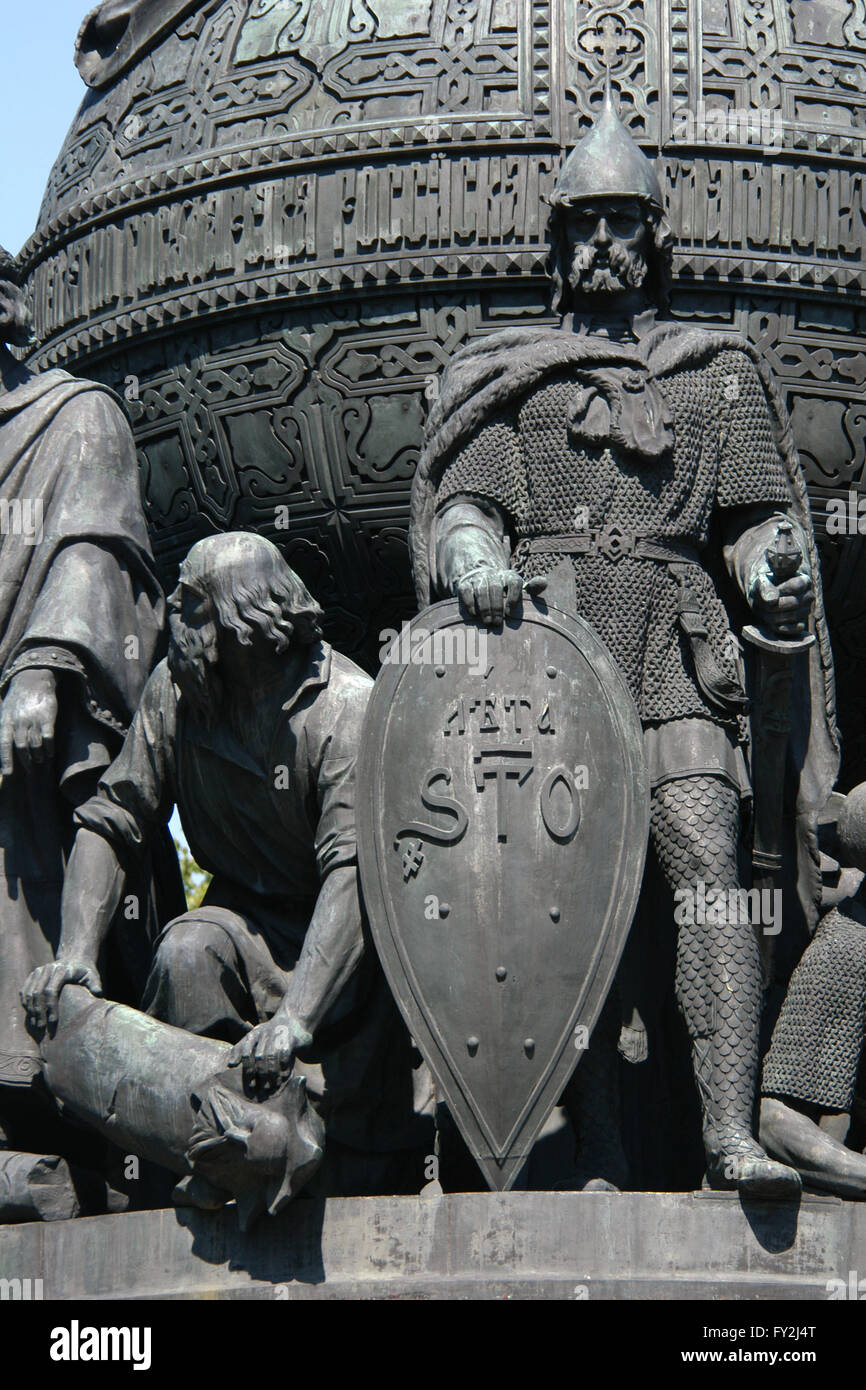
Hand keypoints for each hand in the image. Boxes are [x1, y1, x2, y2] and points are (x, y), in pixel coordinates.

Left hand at [0, 668, 57, 785]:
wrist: (33, 681)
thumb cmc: (17, 701)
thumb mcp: (4, 713)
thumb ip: (4, 730)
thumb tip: (1, 749)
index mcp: (6, 722)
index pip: (4, 745)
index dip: (6, 760)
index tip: (7, 774)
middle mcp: (19, 722)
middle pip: (21, 747)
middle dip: (25, 761)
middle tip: (28, 770)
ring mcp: (33, 719)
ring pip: (35, 743)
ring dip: (38, 755)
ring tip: (40, 760)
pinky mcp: (47, 716)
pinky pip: (48, 736)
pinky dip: (49, 747)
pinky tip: (50, 752)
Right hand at [21, 959, 102, 1031]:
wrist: (75, 957)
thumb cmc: (85, 971)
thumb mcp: (92, 976)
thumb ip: (95, 984)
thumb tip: (98, 994)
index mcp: (62, 970)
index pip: (51, 991)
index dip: (50, 1007)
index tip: (53, 1021)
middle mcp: (48, 969)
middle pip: (38, 993)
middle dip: (39, 1012)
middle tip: (42, 1027)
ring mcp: (39, 970)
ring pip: (30, 992)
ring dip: (31, 1009)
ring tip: (35, 1023)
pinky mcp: (33, 974)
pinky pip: (25, 990)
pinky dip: (25, 1003)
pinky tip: (30, 1014)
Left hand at [227, 1012, 311, 1093]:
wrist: (293, 1019)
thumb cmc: (270, 1033)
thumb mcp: (255, 1037)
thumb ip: (241, 1049)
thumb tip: (230, 1064)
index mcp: (254, 1034)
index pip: (246, 1053)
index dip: (248, 1070)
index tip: (250, 1085)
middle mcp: (264, 1033)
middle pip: (259, 1057)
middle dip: (260, 1074)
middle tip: (262, 1089)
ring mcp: (278, 1034)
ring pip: (271, 1057)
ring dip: (272, 1073)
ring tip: (273, 1085)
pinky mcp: (291, 1038)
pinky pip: (285, 1054)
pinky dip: (283, 1066)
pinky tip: (284, 1075)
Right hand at [456, 566, 546, 625]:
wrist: (482, 577)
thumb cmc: (505, 589)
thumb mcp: (520, 588)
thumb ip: (532, 588)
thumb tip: (544, 582)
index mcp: (509, 576)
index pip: (514, 582)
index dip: (513, 597)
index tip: (510, 613)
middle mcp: (494, 574)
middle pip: (495, 587)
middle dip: (496, 606)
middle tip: (497, 622)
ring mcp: (478, 578)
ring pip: (481, 589)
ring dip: (484, 607)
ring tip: (487, 622)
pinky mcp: (465, 583)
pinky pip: (466, 591)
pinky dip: (469, 602)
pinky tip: (474, 614)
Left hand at [748, 568, 812, 638]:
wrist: (762, 598)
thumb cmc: (763, 586)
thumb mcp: (760, 582)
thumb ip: (765, 587)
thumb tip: (772, 600)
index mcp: (804, 580)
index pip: (796, 586)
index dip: (780, 590)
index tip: (767, 590)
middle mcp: (809, 595)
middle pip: (794, 602)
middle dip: (774, 605)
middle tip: (762, 604)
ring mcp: (806, 611)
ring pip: (793, 616)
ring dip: (774, 616)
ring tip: (764, 612)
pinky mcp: (801, 624)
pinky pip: (795, 630)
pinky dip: (781, 628)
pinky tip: (771, 623)